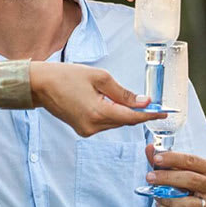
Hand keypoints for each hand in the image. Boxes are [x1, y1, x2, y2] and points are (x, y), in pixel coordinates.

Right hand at [30, 62, 164, 136]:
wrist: (40, 85)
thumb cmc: (66, 76)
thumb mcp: (99, 78)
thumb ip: (123, 92)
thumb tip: (144, 102)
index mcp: (98, 113)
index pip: (132, 117)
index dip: (150, 115)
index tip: (165, 113)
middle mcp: (93, 127)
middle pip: (124, 121)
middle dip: (138, 112)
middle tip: (152, 103)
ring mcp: (86, 130)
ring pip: (114, 122)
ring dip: (123, 112)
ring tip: (123, 97)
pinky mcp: (82, 129)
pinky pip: (104, 122)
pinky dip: (111, 113)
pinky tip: (108, 101)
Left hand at [145, 145, 205, 206]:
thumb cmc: (191, 184)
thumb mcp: (181, 170)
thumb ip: (166, 161)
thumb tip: (150, 148)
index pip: (191, 161)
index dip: (173, 159)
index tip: (156, 159)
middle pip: (190, 179)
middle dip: (167, 177)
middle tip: (149, 177)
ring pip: (186, 202)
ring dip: (165, 197)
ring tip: (154, 193)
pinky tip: (160, 204)